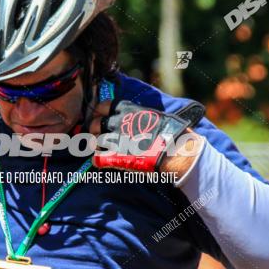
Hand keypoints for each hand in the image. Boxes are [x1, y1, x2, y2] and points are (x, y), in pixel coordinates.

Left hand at [88, 99, 204, 173]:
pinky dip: (98, 161)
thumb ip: (137, 115)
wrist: (174, 148)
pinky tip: (103, 162)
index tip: (102, 117)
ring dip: (97, 145)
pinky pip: (98, 159)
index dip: (100, 113)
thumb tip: (136, 117)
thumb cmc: (168, 130)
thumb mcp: (151, 115)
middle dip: (94, 130)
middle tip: (99, 136)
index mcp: (125, 110)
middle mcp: (117, 122)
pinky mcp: (116, 156)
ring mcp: (115, 139)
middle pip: (94, 123)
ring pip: (95, 141)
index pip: (102, 106)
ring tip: (103, 150)